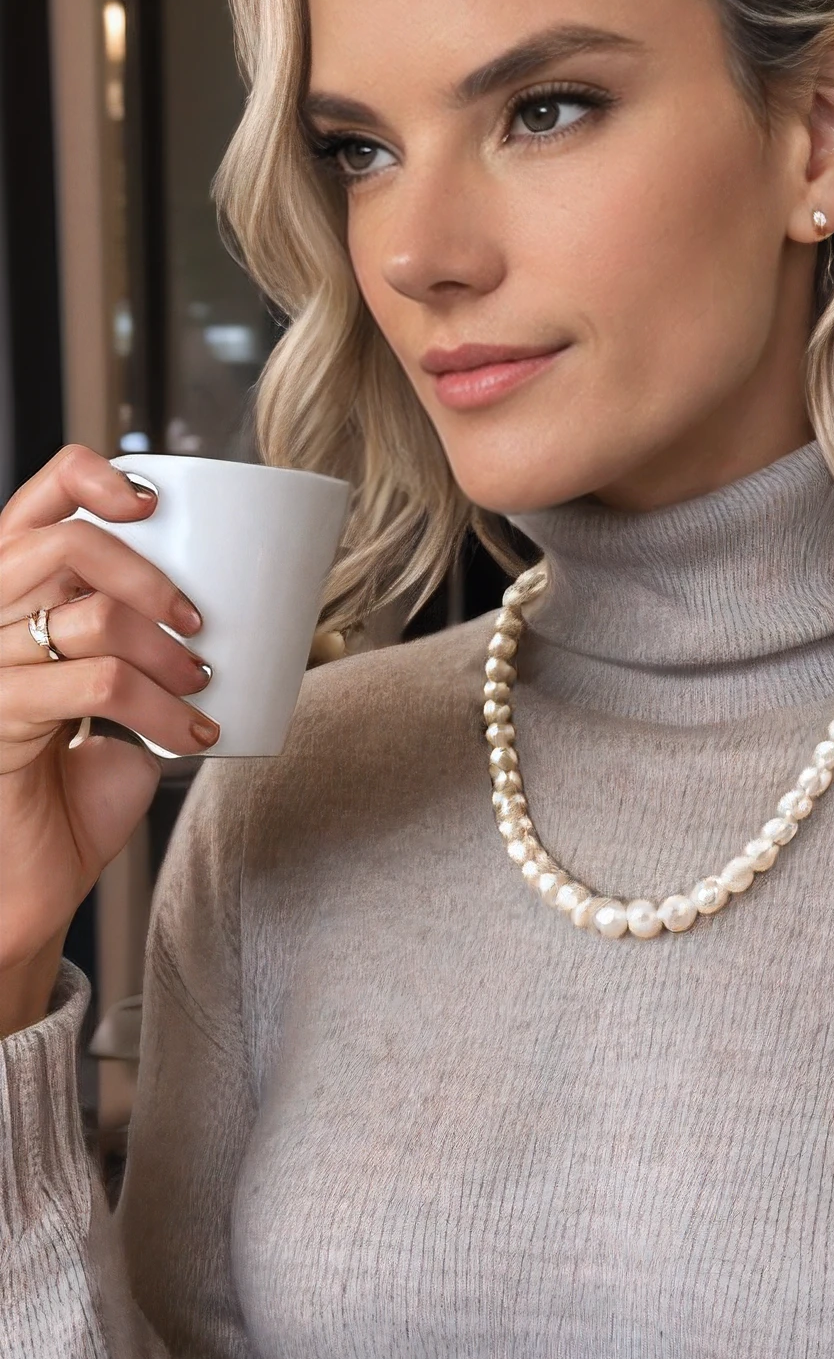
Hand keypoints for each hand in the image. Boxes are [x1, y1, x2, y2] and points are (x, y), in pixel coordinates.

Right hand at [0, 447, 218, 1028]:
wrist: (31, 881)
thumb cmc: (77, 791)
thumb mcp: (128, 702)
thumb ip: (165, 653)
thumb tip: (281, 627)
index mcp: (10, 593)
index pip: (37, 497)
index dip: (94, 477)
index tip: (155, 503)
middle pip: (65, 544)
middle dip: (150, 577)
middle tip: (198, 624)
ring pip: (89, 615)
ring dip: (166, 651)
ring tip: (196, 689)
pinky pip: (96, 684)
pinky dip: (161, 708)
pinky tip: (189, 739)